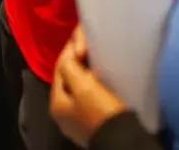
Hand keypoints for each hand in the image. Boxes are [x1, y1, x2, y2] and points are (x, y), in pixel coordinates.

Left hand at [49, 27, 127, 146]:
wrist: (123, 140)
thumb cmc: (101, 111)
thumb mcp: (83, 86)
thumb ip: (69, 67)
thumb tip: (69, 56)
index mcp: (56, 104)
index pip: (59, 68)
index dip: (69, 50)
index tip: (82, 39)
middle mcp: (62, 113)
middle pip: (68, 78)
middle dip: (78, 61)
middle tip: (90, 48)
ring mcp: (77, 119)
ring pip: (78, 86)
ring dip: (86, 72)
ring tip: (97, 59)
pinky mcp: (92, 121)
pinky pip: (88, 96)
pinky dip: (93, 83)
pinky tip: (101, 77)